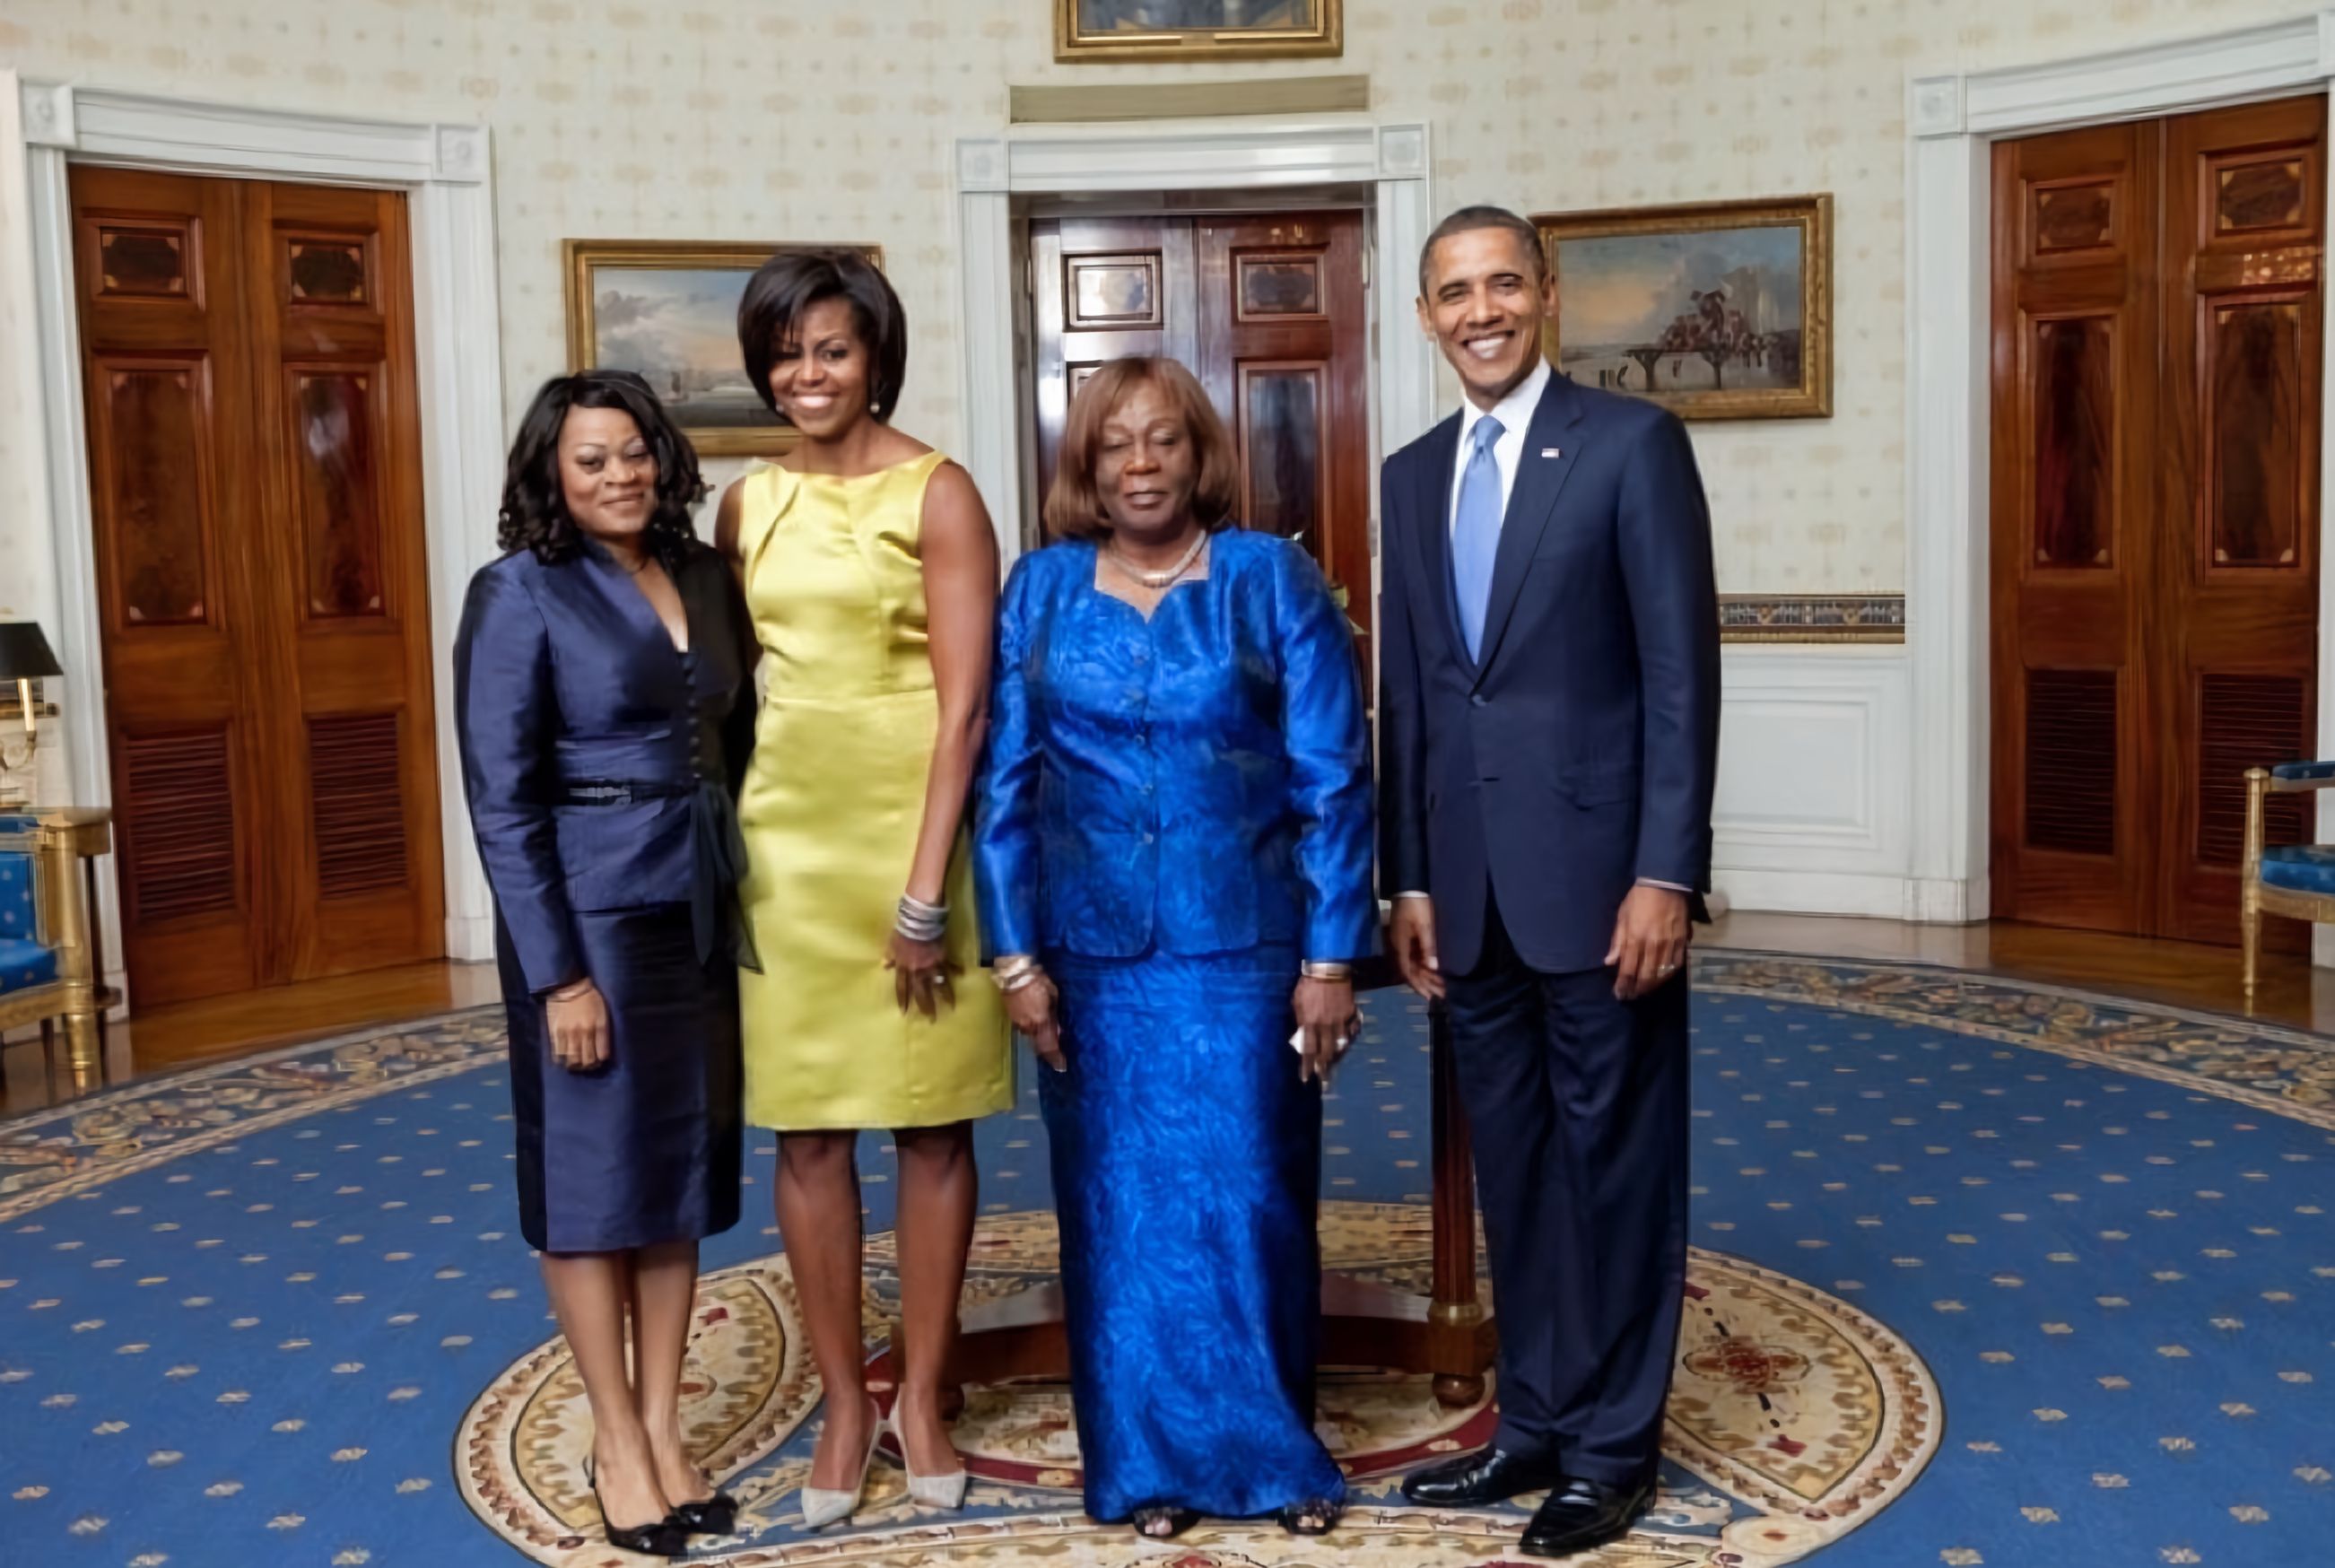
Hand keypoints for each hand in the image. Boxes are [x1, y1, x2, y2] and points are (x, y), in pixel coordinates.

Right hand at [544, 978, 609, 1070]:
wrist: (568, 986)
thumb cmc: (589, 997)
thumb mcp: (603, 1011)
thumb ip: (603, 1030)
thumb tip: (602, 1049)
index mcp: (599, 1026)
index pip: (602, 1054)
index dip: (601, 1060)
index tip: (599, 1060)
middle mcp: (585, 1033)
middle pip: (587, 1061)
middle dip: (589, 1066)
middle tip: (588, 1064)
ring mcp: (569, 1034)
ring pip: (572, 1061)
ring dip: (575, 1066)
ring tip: (576, 1064)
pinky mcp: (555, 1033)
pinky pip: (558, 1054)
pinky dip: (562, 1060)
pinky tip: (564, 1059)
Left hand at [886, 930, 959, 1018]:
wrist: (919, 922)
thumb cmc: (903, 932)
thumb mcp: (892, 944)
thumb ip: (890, 957)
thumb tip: (885, 966)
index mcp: (904, 968)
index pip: (902, 988)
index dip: (903, 1000)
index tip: (904, 1013)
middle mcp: (918, 971)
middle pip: (922, 992)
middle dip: (926, 1006)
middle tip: (931, 1019)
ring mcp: (931, 966)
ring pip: (938, 985)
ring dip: (945, 997)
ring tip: (951, 1007)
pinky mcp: (943, 958)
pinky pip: (950, 966)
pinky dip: (956, 970)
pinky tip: (963, 975)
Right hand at [1004, 971, 1065, 1072]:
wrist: (1014, 973)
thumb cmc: (1039, 980)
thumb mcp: (1053, 995)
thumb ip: (1055, 1015)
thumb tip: (1059, 1031)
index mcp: (1041, 1021)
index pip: (1049, 1046)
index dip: (1056, 1058)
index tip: (1062, 1066)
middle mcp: (1028, 1026)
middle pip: (1039, 1045)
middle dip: (1048, 1051)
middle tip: (1057, 1055)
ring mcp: (1018, 1023)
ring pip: (1031, 1037)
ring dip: (1040, 1039)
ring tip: (1049, 1038)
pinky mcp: (1011, 1017)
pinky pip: (1024, 1029)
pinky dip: (1032, 1030)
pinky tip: (1037, 1026)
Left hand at [1293, 976, 1358, 1085]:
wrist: (1328, 968)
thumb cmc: (1308, 984)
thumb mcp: (1296, 1001)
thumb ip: (1299, 1019)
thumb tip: (1299, 1034)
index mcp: (1309, 1022)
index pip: (1308, 1049)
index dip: (1307, 1065)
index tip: (1306, 1079)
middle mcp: (1325, 1024)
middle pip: (1326, 1051)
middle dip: (1324, 1067)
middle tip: (1324, 1081)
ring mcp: (1340, 1020)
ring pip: (1339, 1044)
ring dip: (1336, 1058)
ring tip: (1333, 1068)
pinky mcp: (1350, 1013)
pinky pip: (1351, 1031)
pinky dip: (1348, 1040)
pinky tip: (1346, 1046)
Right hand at [1389, 897, 1444, 999]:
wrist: (1410, 886)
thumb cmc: (1417, 904)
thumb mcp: (1424, 925)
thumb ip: (1428, 946)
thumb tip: (1433, 967)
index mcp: (1400, 945)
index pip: (1408, 971)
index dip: (1419, 985)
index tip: (1430, 997)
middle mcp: (1398, 947)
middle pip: (1410, 971)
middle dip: (1425, 984)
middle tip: (1440, 996)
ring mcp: (1402, 942)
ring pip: (1413, 966)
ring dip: (1425, 977)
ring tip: (1439, 988)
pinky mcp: (1407, 937)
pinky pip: (1414, 957)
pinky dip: (1423, 967)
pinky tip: (1432, 972)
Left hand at [1605, 884, 1688, 999]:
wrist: (1665, 884)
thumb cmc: (1638, 899)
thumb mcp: (1622, 917)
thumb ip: (1617, 941)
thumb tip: (1609, 962)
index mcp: (1635, 939)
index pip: (1628, 970)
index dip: (1623, 985)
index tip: (1620, 994)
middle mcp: (1653, 946)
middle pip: (1646, 977)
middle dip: (1637, 989)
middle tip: (1631, 996)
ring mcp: (1670, 945)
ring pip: (1662, 974)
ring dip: (1652, 986)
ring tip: (1645, 991)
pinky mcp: (1682, 942)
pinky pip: (1677, 965)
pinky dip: (1668, 975)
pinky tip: (1662, 978)